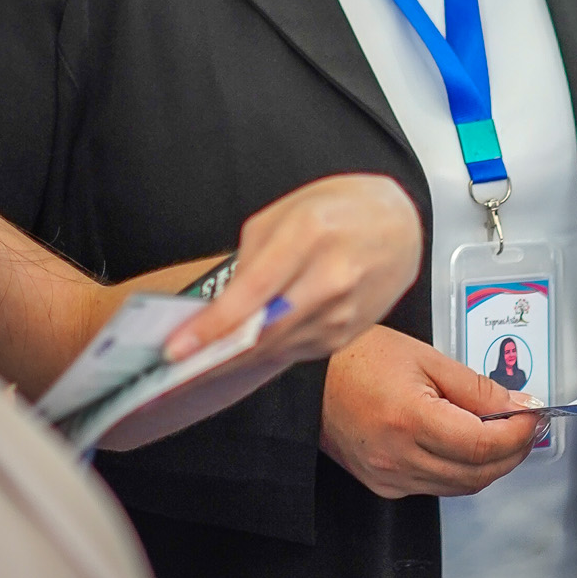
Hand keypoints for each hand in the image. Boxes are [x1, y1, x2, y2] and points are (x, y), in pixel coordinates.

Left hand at [168, 175, 422, 365]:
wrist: (401, 225)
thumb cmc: (342, 209)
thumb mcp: (288, 211)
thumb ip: (252, 256)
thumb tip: (225, 302)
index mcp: (309, 234)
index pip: (252, 294)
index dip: (212, 327)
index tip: (178, 348)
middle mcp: (331, 276)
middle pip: (264, 332)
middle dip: (214, 355)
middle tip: (176, 368)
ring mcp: (344, 311)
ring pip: (278, 348)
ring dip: (236, 358)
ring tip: (198, 364)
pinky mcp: (348, 333)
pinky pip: (298, 350)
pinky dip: (268, 352)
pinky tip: (246, 351)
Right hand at [321, 325, 542, 498]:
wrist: (308, 381)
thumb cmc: (358, 358)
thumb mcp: (425, 358)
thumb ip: (475, 386)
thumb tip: (517, 404)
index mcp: (410, 421)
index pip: (483, 444)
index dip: (517, 433)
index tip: (532, 414)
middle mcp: (399, 459)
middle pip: (477, 473)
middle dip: (512, 451)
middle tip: (526, 424)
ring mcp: (389, 478)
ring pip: (460, 486)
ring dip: (490, 464)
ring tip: (502, 432)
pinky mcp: (383, 485)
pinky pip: (436, 486)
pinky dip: (460, 470)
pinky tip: (465, 444)